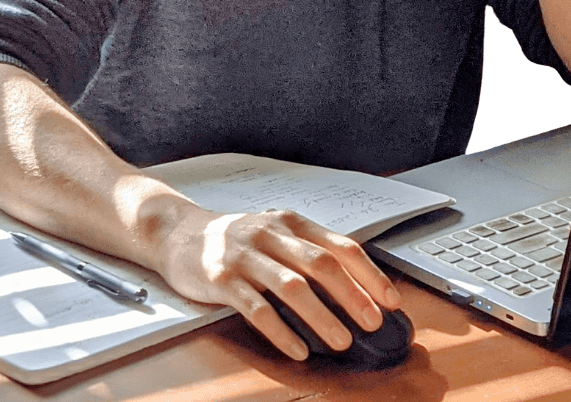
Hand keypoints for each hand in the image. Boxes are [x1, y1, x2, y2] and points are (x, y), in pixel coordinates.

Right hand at [157, 204, 401, 359]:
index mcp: (292, 223)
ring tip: (341, 340)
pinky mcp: (222, 279)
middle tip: (373, 323)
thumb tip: (354, 287)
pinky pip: (256, 308)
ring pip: (292, 286)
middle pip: (321, 264)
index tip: (391, 300)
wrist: (179, 233)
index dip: (369, 273)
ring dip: (321, 316)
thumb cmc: (237, 239)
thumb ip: (308, 252)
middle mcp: (271, 234)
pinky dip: (280, 330)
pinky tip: (297, 348)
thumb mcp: (276, 234)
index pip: (340, 246)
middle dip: (352, 296)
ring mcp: (245, 255)